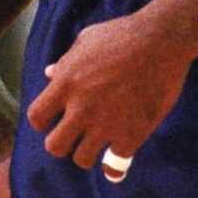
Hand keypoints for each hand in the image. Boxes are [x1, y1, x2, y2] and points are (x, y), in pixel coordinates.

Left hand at [25, 10, 192, 177]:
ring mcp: (106, 124)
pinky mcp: (131, 135)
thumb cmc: (122, 35)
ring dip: (88, 152)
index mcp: (66, 83)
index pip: (36, 117)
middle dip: (61, 143)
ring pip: (83, 159)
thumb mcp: (86, 41)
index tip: (53, 119)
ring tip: (97, 141)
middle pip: (55, 147)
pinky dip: (116, 156)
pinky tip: (120, 144)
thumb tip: (49, 73)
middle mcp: (81, 108)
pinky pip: (115, 162)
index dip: (42, 121)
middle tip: (74, 134)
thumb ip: (65, 62)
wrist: (161, 42)